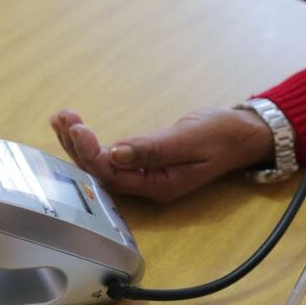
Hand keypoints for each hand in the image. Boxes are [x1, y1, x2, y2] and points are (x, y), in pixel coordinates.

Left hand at [49, 107, 273, 201]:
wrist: (244, 134)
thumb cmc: (223, 135)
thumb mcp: (190, 140)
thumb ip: (153, 149)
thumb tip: (116, 153)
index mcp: (158, 186)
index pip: (113, 175)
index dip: (91, 154)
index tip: (78, 128)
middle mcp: (146, 185)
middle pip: (101, 172)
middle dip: (77, 146)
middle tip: (62, 118)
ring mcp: (144, 174)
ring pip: (103, 163)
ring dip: (79, 143)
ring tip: (61, 118)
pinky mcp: (144, 161)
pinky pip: (111, 155)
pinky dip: (92, 141)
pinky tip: (75, 128)